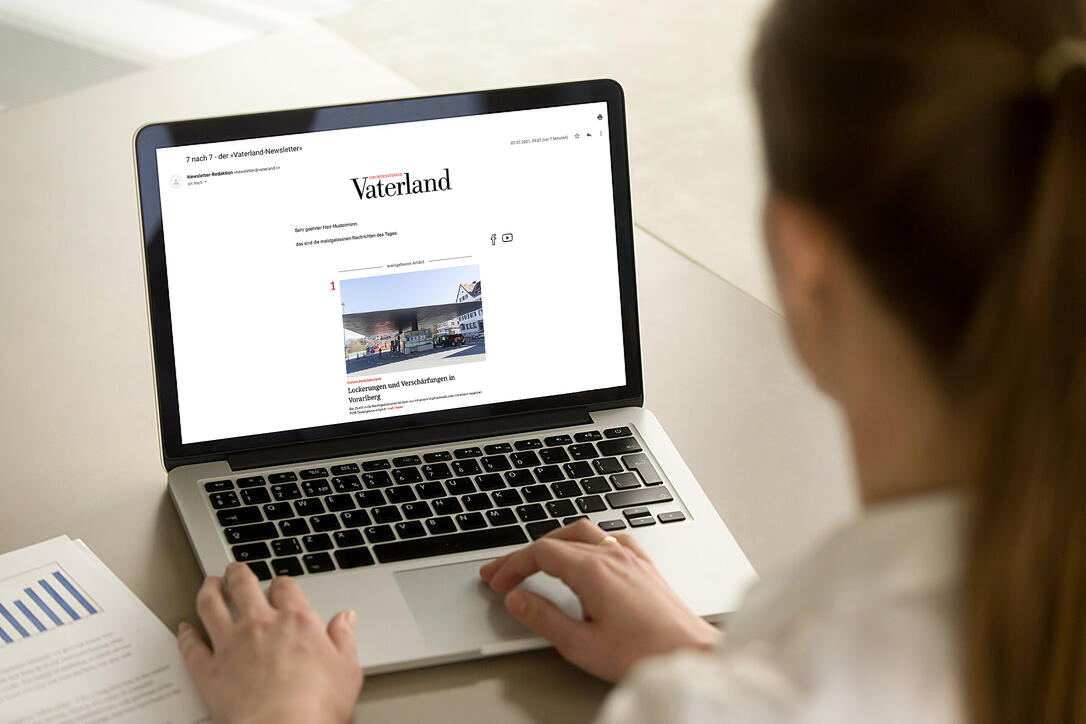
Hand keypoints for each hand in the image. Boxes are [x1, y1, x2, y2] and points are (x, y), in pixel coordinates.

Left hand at [177, 563, 362, 723]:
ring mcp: (230, 645)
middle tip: (234, 570)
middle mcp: (260, 625)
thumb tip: (346, 618)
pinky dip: (185, 635)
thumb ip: (344, 638)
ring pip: (211, 606)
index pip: (285, 587)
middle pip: (243, 586)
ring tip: (208, 584)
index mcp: (296, 621)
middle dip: (238, 574)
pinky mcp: (209, 670)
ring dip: (208, 591)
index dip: (281, 583)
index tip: (279, 586)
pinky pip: (191, 646)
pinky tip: (183, 628)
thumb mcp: (347, 668)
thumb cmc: (316, 705)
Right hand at [479, 519, 721, 681]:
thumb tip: (518, 599)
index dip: (512, 565)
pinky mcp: (645, 566)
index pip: (541, 553)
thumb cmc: (644, 653)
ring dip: (554, 543)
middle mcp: (613, 555)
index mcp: (594, 570)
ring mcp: (632, 557)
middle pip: (558, 538)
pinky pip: (608, 538)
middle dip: (526, 553)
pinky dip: (584, 543)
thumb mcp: (581, 644)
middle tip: (505, 572)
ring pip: (583, 532)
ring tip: (536, 560)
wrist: (690, 655)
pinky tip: (584, 557)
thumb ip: (544, 618)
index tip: (496, 580)